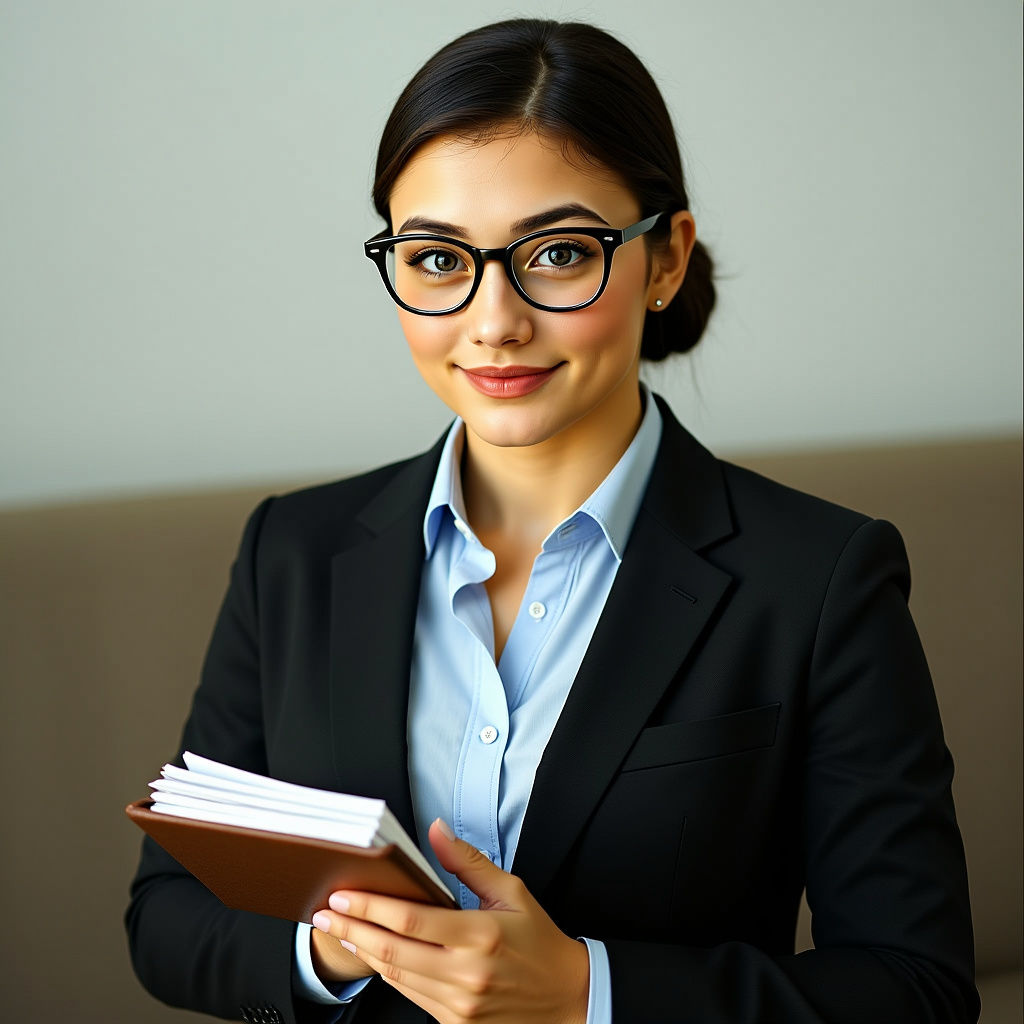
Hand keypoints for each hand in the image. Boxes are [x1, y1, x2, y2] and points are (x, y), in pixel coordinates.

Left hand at [311, 818, 589, 1022]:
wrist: (568, 999)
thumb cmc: (540, 941)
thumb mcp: (512, 892)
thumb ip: (468, 862)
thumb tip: (435, 831)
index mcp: (481, 935)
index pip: (412, 920)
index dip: (371, 908)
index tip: (342, 896)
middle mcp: (467, 973)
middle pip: (393, 951)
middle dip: (352, 930)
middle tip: (325, 914)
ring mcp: (459, 1004)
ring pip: (396, 977)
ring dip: (363, 952)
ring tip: (340, 930)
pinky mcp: (455, 1023)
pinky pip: (411, 996)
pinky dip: (387, 973)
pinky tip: (373, 955)